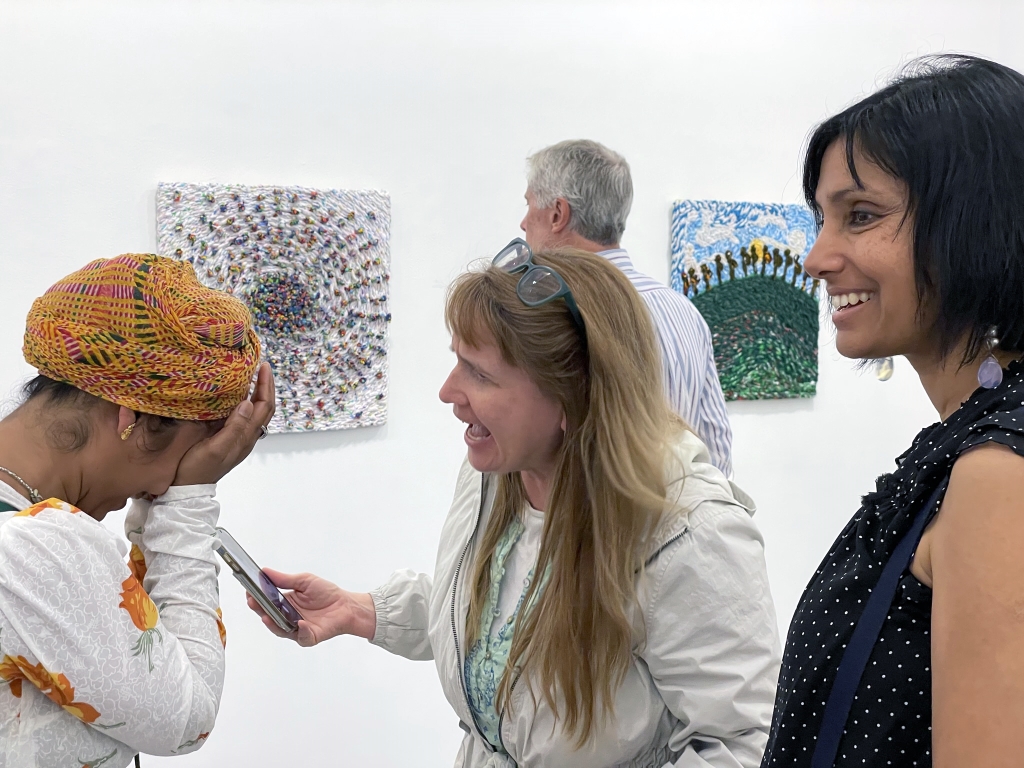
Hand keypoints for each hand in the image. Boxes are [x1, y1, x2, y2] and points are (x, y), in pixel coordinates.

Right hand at [173, 362, 274, 485]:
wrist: (185, 489)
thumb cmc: (197, 469)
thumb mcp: (215, 449)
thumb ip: (234, 428)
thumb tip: (249, 403)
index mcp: (245, 437)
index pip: (264, 407)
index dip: (266, 386)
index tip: (264, 367)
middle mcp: (246, 436)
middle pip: (263, 407)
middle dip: (265, 386)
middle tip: (261, 366)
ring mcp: (237, 437)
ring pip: (254, 411)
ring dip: (256, 392)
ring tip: (251, 375)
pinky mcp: (227, 437)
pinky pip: (242, 415)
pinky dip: (243, 400)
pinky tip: (234, 393)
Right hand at [246, 567, 376, 646]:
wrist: (346, 605)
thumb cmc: (327, 593)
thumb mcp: (304, 581)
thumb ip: (284, 579)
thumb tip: (264, 572)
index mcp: (285, 603)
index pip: (266, 602)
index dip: (256, 597)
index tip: (248, 590)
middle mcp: (287, 617)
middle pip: (268, 616)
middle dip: (259, 609)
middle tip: (252, 602)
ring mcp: (296, 628)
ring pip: (279, 629)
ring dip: (272, 623)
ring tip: (266, 616)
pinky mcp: (308, 637)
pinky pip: (301, 636)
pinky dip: (299, 631)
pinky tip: (300, 623)